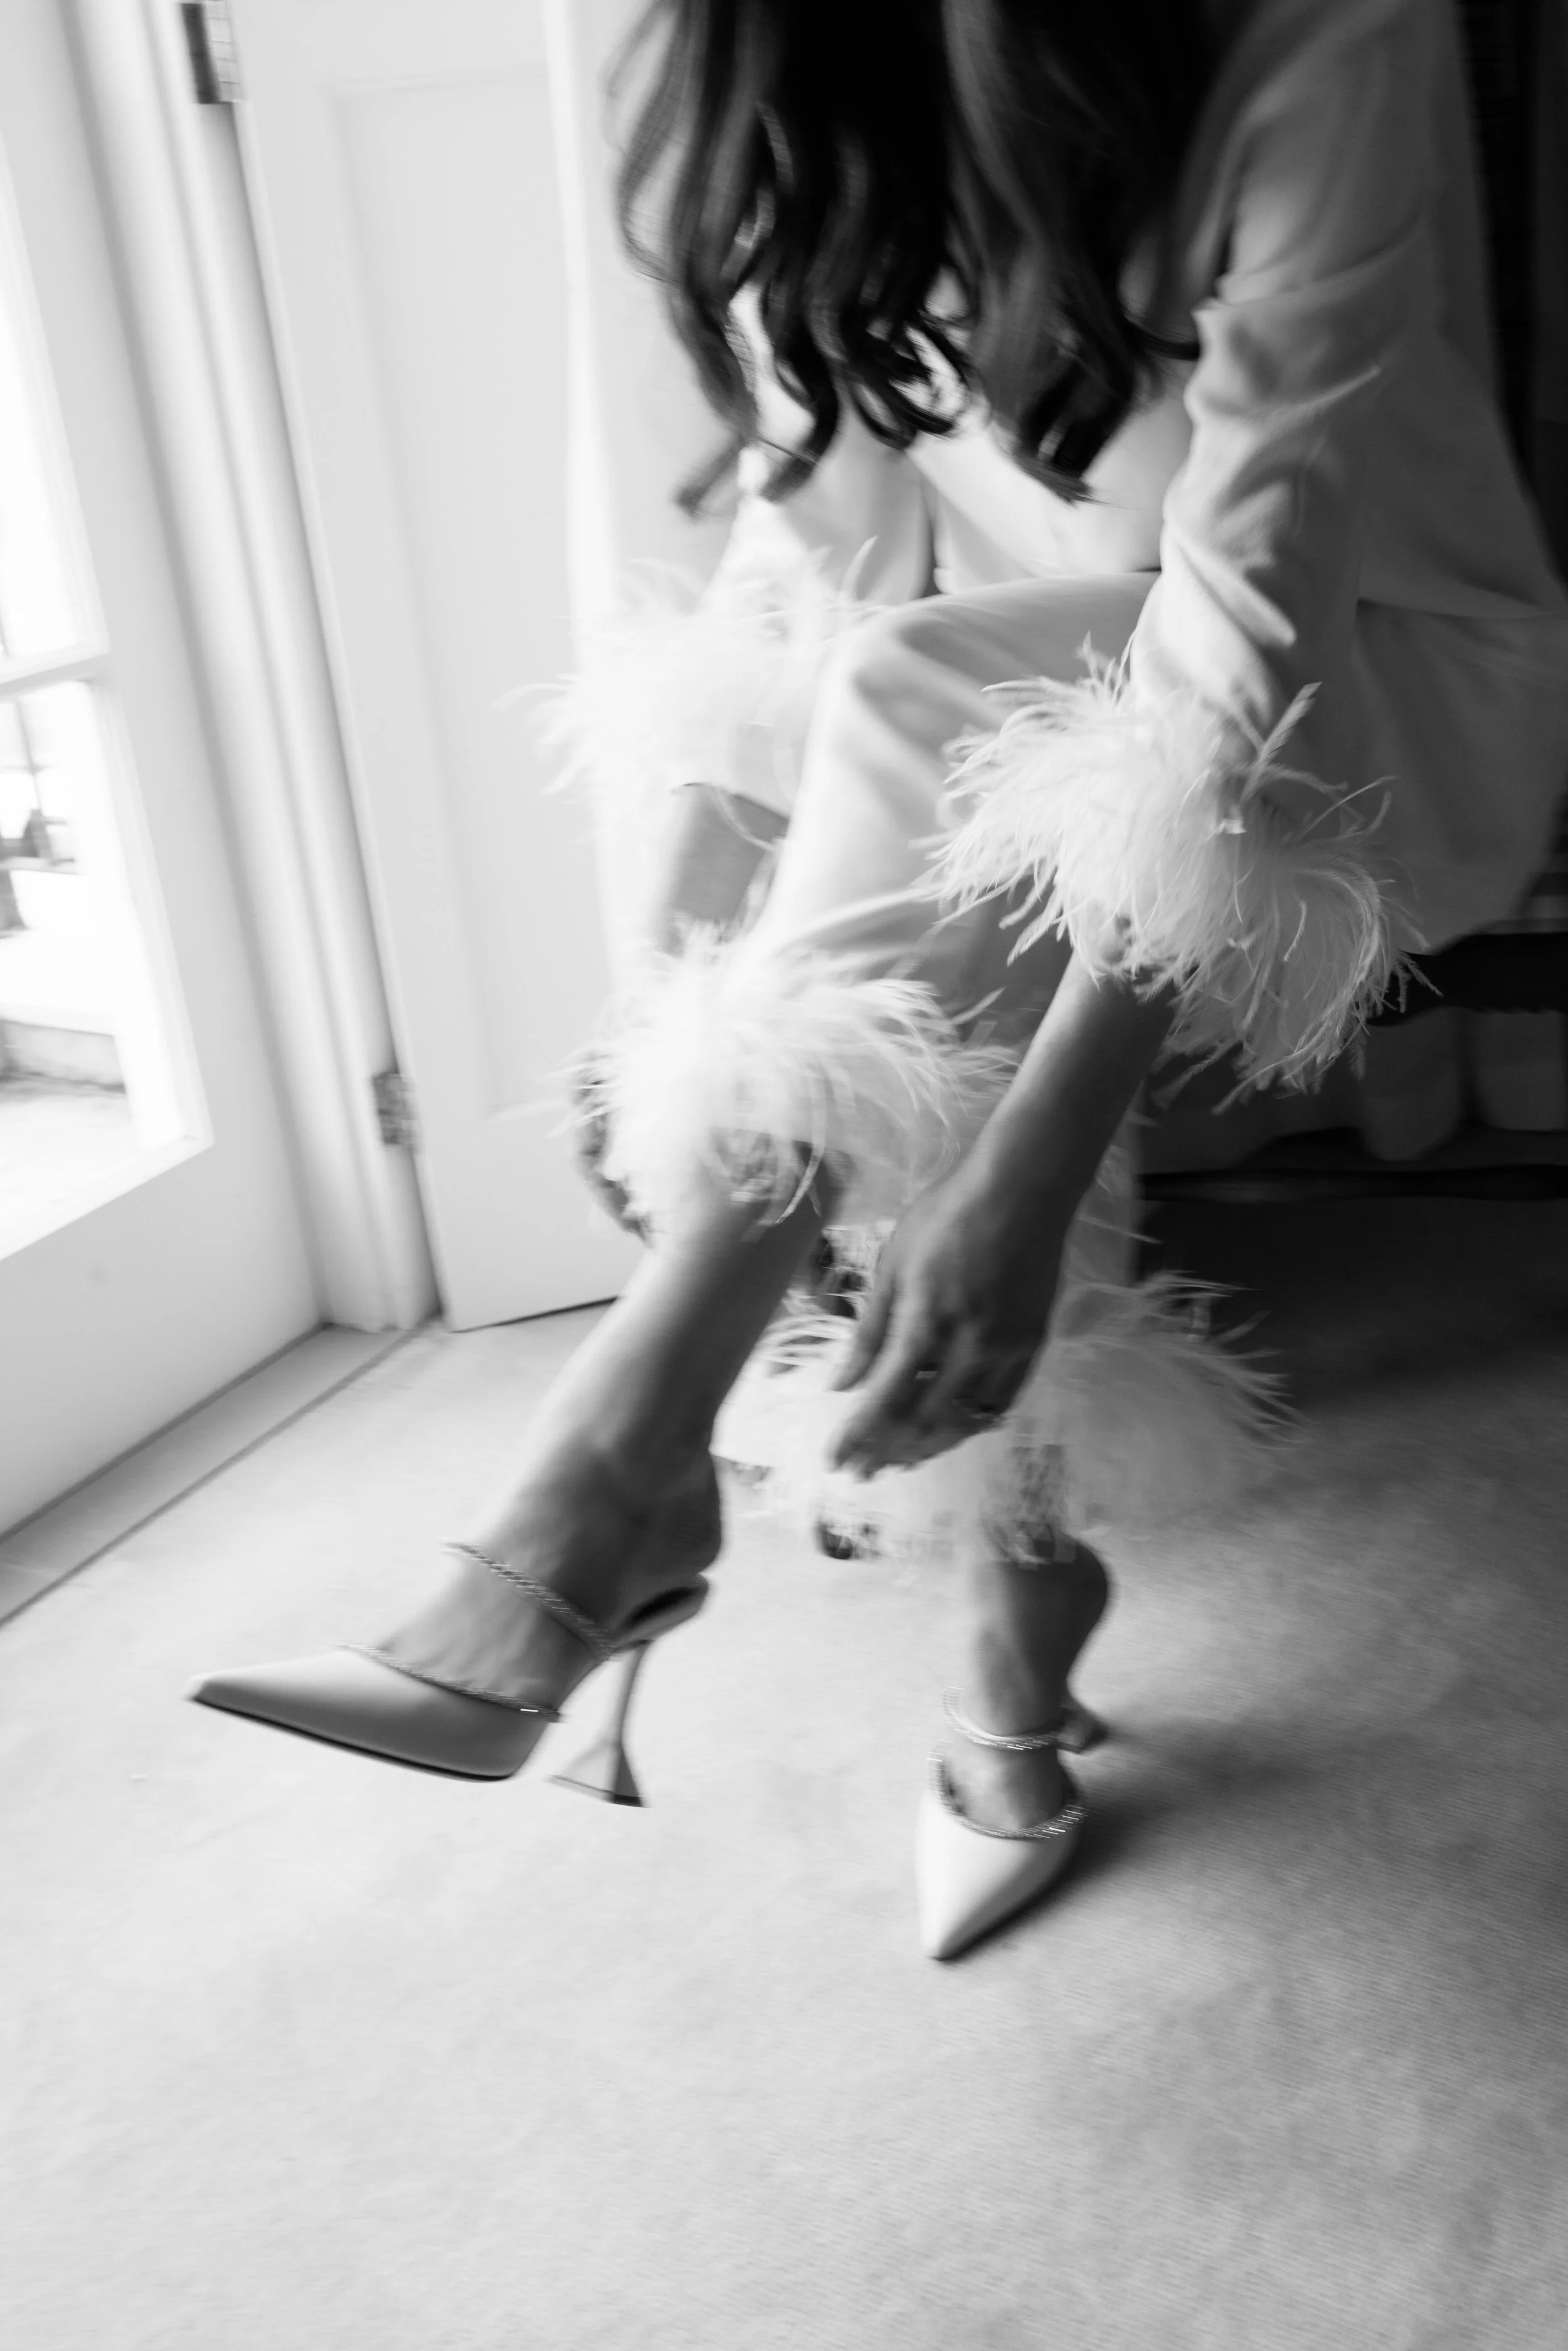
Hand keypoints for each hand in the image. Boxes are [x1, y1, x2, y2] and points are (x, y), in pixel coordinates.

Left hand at [827, 1155, 1069, 1477]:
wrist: (1023, 1190)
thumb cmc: (947, 1216)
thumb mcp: (893, 1266)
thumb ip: (870, 1333)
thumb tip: (842, 1385)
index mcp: (926, 1326)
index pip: (885, 1402)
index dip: (858, 1438)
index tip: (836, 1461)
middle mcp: (970, 1349)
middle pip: (925, 1423)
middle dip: (889, 1452)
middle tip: (864, 1470)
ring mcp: (1008, 1351)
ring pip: (967, 1421)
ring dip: (930, 1446)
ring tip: (901, 1459)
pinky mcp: (1033, 1345)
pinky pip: (1001, 1403)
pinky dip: (971, 1423)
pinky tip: (951, 1427)